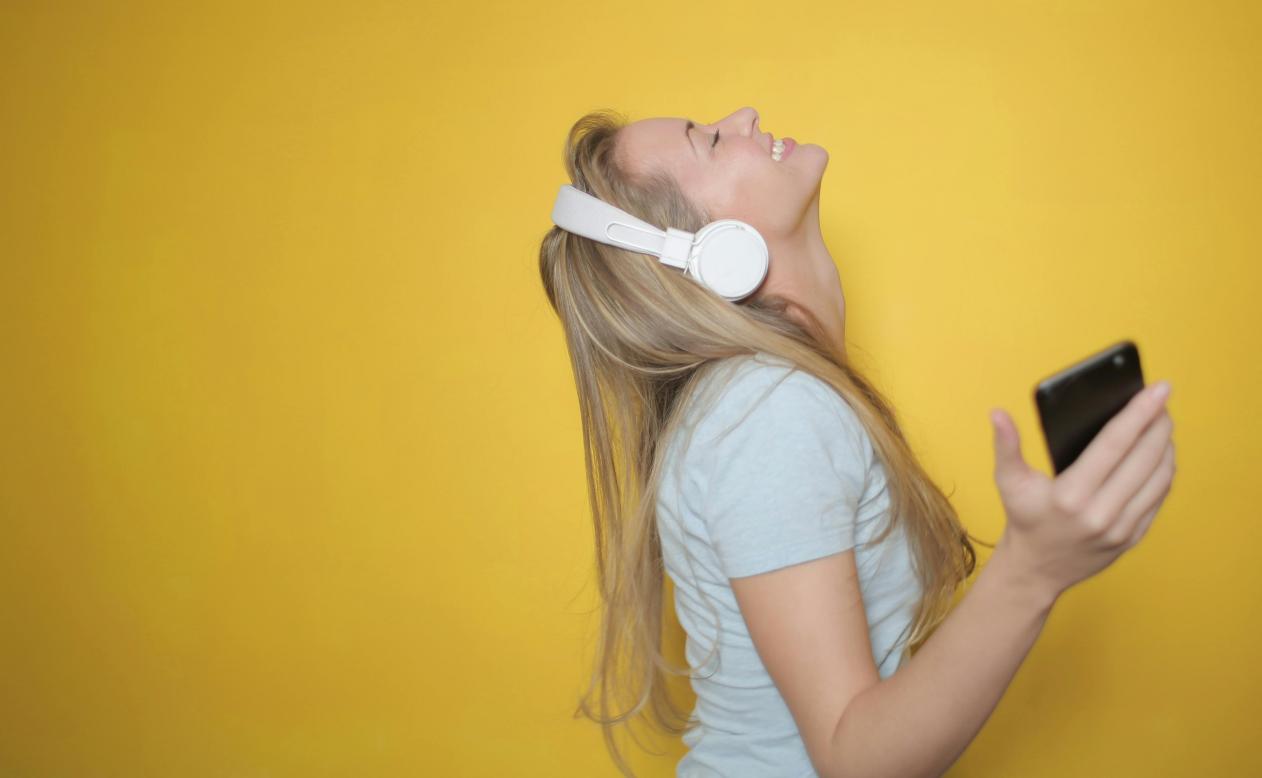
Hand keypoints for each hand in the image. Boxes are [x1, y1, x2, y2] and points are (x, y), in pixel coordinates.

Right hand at [988, 381, 1176, 597]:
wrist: (1036, 569)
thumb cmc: (1024, 518)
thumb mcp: (1008, 482)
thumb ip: (1006, 446)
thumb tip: (998, 413)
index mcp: (1070, 495)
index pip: (1114, 444)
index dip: (1139, 413)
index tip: (1158, 389)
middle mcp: (1100, 513)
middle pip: (1144, 458)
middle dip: (1158, 424)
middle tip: (1163, 401)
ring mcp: (1120, 529)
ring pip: (1158, 478)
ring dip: (1165, 446)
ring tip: (1162, 424)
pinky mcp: (1132, 538)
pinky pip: (1158, 498)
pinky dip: (1164, 471)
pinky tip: (1160, 454)